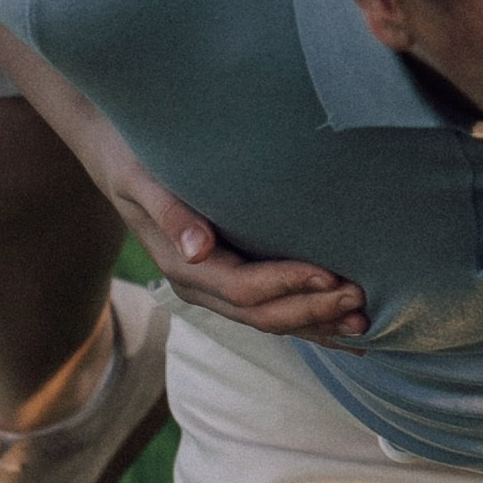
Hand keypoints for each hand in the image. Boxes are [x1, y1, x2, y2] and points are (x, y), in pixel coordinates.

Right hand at [85, 126, 368, 341]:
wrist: (119, 157)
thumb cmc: (135, 157)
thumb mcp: (142, 177)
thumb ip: (169, 212)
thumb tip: (196, 249)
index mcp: (182, 266)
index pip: (243, 288)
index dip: (288, 285)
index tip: (331, 275)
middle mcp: (199, 285)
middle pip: (263, 314)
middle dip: (313, 311)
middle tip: (361, 301)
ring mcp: (214, 288)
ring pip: (271, 320)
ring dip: (317, 324)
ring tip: (363, 322)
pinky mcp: (229, 280)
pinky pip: (271, 308)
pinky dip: (308, 319)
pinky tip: (341, 325)